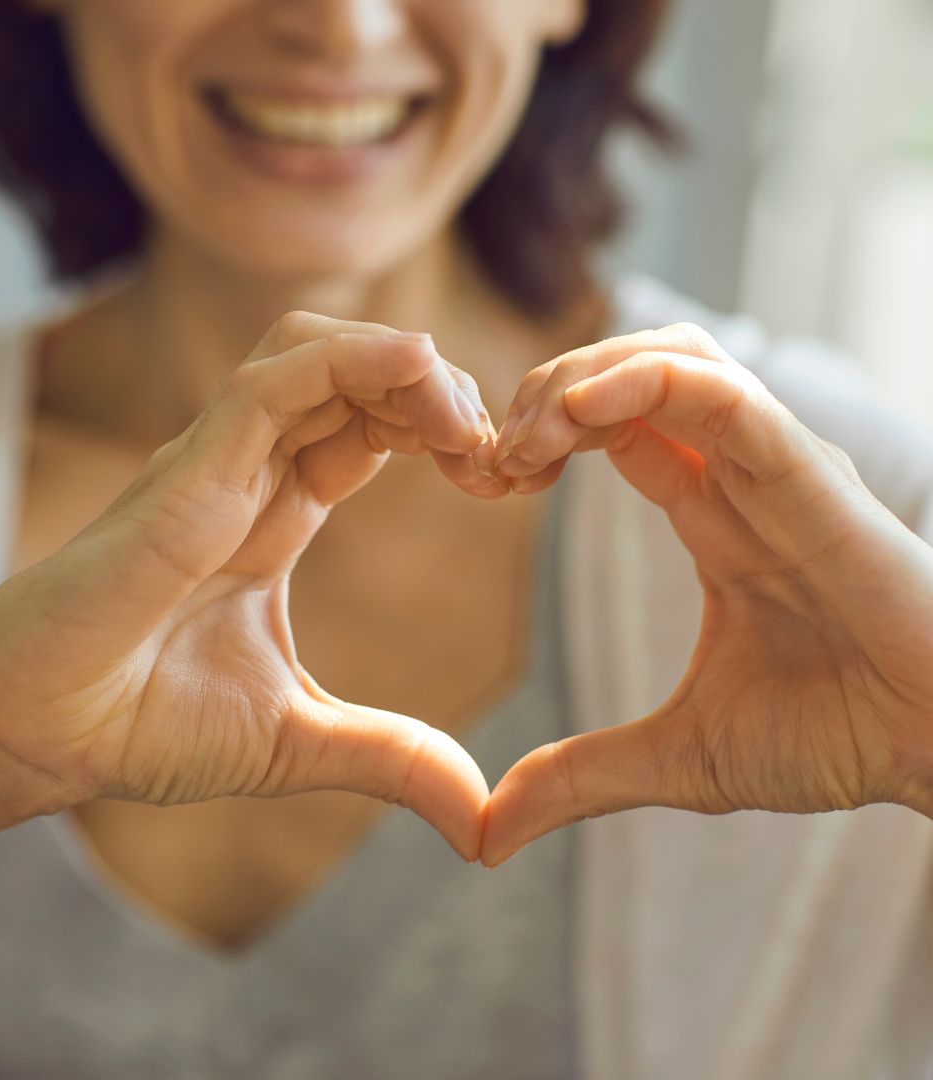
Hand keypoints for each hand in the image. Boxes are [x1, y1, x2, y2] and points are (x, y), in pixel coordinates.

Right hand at [0, 312, 504, 860]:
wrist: (36, 733)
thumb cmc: (141, 723)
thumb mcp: (298, 740)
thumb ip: (391, 758)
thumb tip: (480, 820)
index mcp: (277, 515)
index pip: (372, 428)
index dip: (443, 432)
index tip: (503, 480)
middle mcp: (250, 473)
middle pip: (358, 377)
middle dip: (441, 393)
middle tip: (499, 453)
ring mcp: (217, 463)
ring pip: (317, 353)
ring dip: (404, 366)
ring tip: (465, 424)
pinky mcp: (187, 470)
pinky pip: (274, 380)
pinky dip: (352, 360)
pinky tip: (418, 369)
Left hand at [482, 323, 932, 865]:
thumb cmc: (837, 738)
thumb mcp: (678, 758)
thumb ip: (579, 778)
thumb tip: (487, 833)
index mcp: (712, 513)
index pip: (614, 426)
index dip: (541, 436)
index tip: (486, 480)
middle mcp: (740, 473)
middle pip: (630, 372)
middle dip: (546, 393)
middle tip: (491, 458)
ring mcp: (774, 464)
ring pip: (670, 356)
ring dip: (580, 379)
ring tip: (525, 437)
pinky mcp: (808, 475)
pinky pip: (721, 392)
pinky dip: (640, 383)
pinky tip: (577, 415)